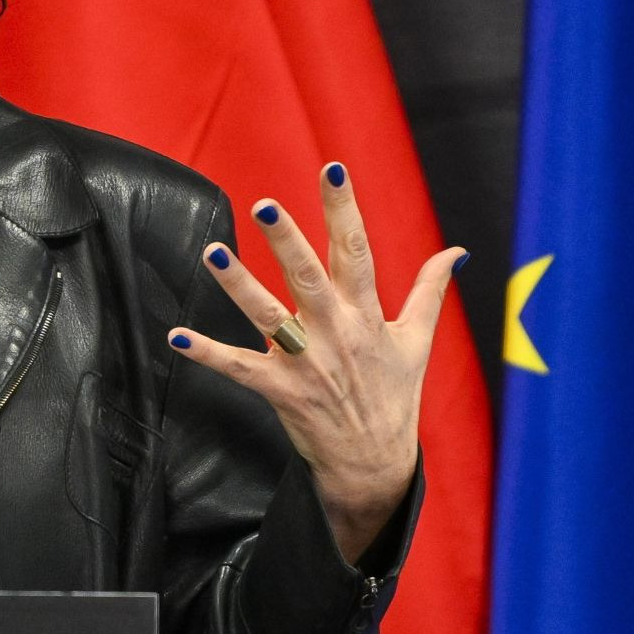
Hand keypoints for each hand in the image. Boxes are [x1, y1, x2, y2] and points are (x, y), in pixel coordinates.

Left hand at [166, 163, 463, 562]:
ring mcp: (306, 363)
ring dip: (238, 285)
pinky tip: (176, 337)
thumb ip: (430, 291)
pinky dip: (207, 354)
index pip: (356, 251)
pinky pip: (238, 369)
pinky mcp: (280, 391)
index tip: (332, 168)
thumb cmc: (394, 395)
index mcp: (367, 315)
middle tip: (264, 206)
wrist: (375, 465)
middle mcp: (336, 334)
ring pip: (267, 317)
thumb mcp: (417, 341)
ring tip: (212, 252)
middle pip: (308, 279)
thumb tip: (456, 251)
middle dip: (287, 242)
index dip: (343, 209)